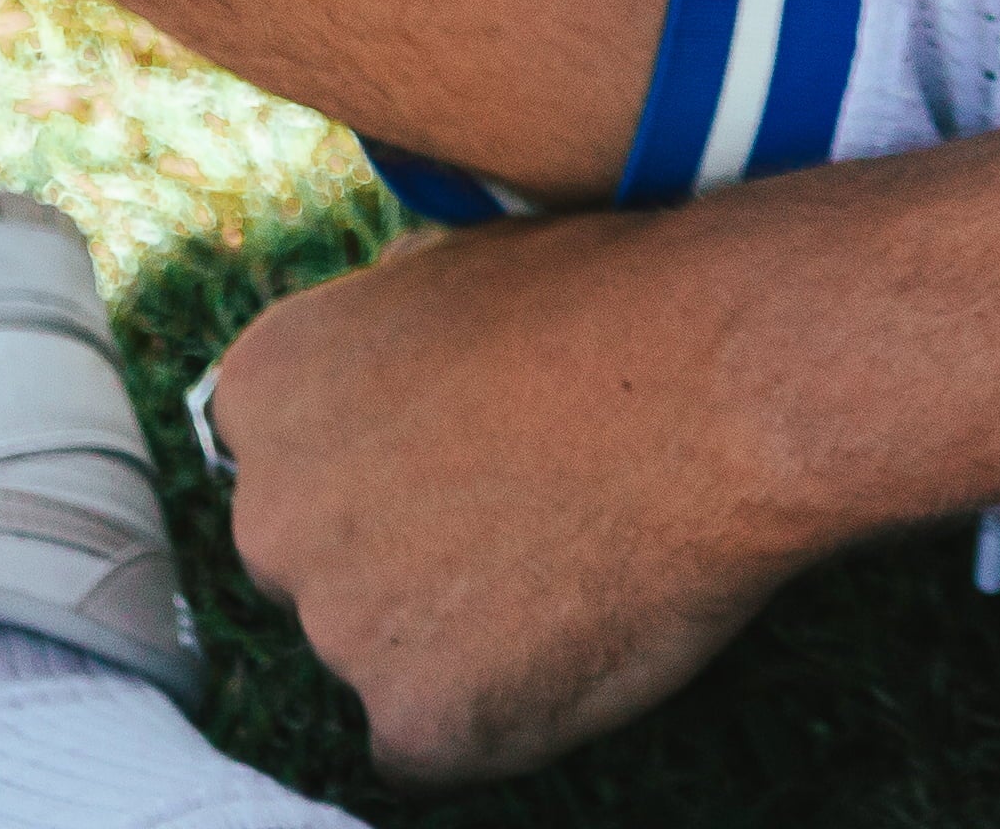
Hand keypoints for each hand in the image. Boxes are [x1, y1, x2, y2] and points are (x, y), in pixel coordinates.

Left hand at [201, 207, 810, 779]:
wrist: (729, 379)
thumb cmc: (623, 300)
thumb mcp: (463, 264)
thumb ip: (388, 332)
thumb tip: (390, 360)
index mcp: (270, 387)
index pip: (291, 461)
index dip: (387, 466)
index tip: (466, 454)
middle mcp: (272, 516)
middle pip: (321, 567)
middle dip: (407, 554)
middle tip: (533, 511)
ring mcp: (340, 628)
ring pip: (386, 654)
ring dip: (463, 629)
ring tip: (582, 554)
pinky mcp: (417, 719)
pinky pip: (443, 736)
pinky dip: (509, 704)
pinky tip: (586, 624)